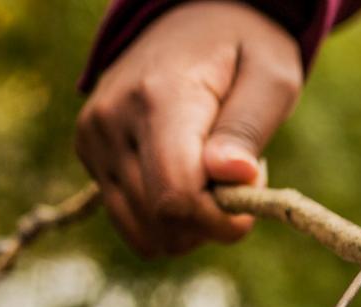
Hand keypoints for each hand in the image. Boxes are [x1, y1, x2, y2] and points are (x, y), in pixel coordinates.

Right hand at [75, 1, 301, 256]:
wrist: (190, 18)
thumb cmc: (244, 48)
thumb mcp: (271, 77)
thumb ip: (247, 129)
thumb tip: (231, 175)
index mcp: (159, 98)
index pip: (176, 196)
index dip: (220, 220)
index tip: (251, 201)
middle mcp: (112, 120)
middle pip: (160, 222)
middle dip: (211, 220)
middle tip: (236, 176)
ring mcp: (93, 138)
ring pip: (142, 231)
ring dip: (189, 225)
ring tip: (211, 176)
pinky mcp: (89, 153)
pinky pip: (131, 221)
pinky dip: (166, 218)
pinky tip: (186, 178)